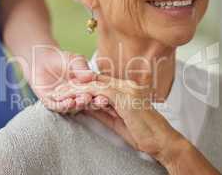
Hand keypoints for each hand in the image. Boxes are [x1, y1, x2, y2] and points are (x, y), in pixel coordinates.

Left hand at [29, 46, 108, 111]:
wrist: (43, 58)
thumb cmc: (62, 59)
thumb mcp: (76, 61)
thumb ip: (82, 68)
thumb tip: (91, 76)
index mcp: (85, 89)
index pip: (94, 95)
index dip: (100, 98)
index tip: (105, 98)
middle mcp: (75, 97)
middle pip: (85, 103)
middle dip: (91, 103)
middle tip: (96, 101)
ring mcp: (63, 101)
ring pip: (72, 107)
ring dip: (77, 105)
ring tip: (80, 101)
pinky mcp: (50, 102)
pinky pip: (57, 107)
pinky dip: (63, 106)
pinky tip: (68, 102)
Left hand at [50, 75, 185, 164]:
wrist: (162, 141)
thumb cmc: (143, 133)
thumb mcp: (117, 120)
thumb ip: (102, 111)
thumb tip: (86, 106)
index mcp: (127, 89)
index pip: (100, 82)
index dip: (83, 85)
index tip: (68, 90)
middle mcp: (127, 85)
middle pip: (95, 80)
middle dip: (75, 84)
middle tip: (59, 89)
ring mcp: (127, 89)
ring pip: (95, 83)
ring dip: (76, 88)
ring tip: (60, 92)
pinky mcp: (126, 97)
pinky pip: (100, 91)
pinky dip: (84, 93)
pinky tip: (72, 96)